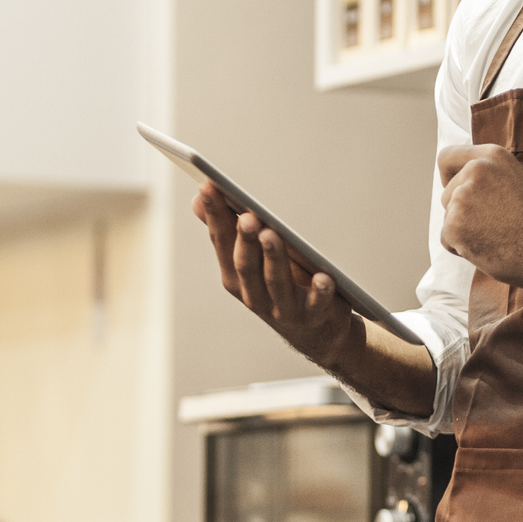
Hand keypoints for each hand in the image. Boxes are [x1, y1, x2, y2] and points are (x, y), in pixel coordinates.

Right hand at [194, 182, 360, 366]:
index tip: (208, 188)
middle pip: (246, 266)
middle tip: (247, 217)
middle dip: (245, 241)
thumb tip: (199, 198)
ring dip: (274, 258)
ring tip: (273, 234)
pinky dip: (320, 292)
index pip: (221, 242)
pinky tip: (323, 278)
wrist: (315, 334)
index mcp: (236, 276)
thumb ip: (228, 231)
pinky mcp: (313, 316)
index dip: (215, 215)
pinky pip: (316, 304)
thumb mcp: (251, 260)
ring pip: (276, 283)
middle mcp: (254, 295)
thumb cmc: (281, 287)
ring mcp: (283, 308)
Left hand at [436, 144, 522, 291]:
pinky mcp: (454, 225)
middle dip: (461, 211)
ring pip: (448, 217)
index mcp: (492, 156)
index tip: (458, 191)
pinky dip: (462, 248)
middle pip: (447, 193)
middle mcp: (475, 170)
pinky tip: (487, 248)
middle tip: (491, 224)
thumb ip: (491, 175)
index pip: (447, 157)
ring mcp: (462, 197)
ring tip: (494, 236)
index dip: (449, 177)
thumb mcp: (518, 181)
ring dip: (464, 231)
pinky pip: (447, 239)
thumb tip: (463, 180)